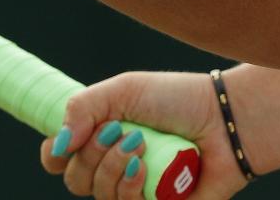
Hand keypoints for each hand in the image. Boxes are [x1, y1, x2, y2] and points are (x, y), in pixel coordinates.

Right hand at [41, 72, 249, 199]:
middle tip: (120, 131)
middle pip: (75, 179)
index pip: (59, 158)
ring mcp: (136, 190)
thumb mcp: (124, 90)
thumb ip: (83, 108)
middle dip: (90, 155)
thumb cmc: (177, 99)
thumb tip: (59, 144)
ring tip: (140, 147)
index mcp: (103, 137)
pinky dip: (129, 188)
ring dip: (112, 169)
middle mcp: (115, 166)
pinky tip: (145, 168)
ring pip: (100, 195)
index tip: (67, 142)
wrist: (224, 119)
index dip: (54, 154)